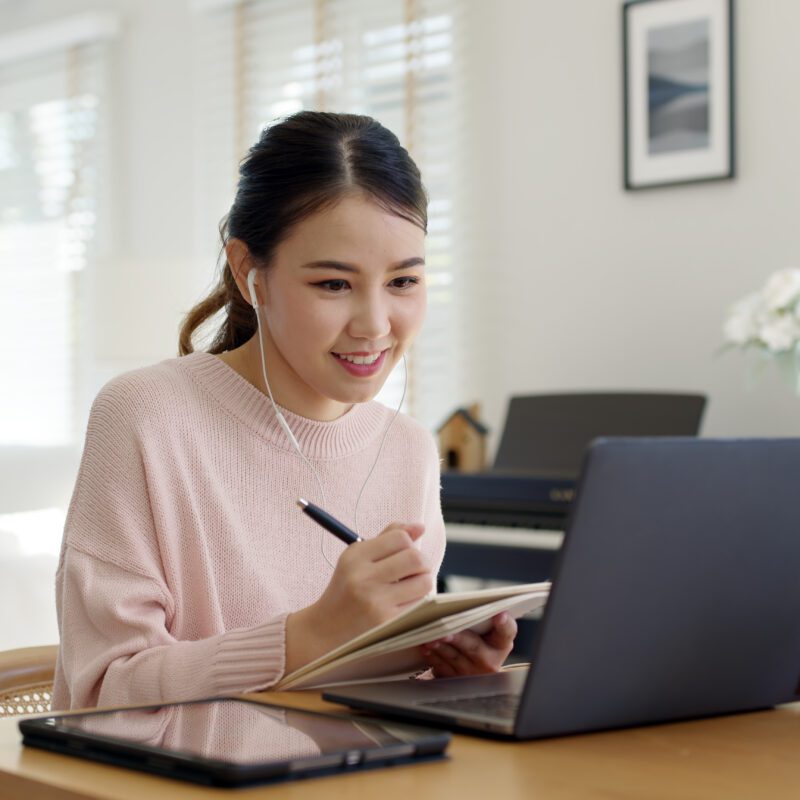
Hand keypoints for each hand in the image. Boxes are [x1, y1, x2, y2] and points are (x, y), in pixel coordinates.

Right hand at [285, 522, 432, 673]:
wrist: (325, 630)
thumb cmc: (347, 589)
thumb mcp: (358, 559)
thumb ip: (388, 538)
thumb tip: (420, 526)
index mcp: (355, 556)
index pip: (400, 538)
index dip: (408, 543)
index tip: (403, 553)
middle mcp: (363, 577)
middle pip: (416, 558)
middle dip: (422, 563)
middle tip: (414, 570)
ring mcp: (375, 601)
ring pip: (424, 582)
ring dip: (423, 583)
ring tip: (409, 587)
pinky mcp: (386, 622)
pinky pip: (419, 604)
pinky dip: (417, 601)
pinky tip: (403, 603)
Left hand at [419, 612, 517, 677]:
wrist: (470, 667)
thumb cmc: (476, 639)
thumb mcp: (485, 631)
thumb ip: (478, 619)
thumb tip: (459, 604)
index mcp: (501, 644)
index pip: (507, 632)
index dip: (504, 623)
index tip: (500, 614)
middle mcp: (490, 661)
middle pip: (474, 647)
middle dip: (458, 638)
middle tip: (445, 631)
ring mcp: (472, 674)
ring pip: (454, 657)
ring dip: (439, 646)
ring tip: (429, 637)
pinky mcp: (454, 680)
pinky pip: (441, 667)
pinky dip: (431, 655)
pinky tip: (424, 646)